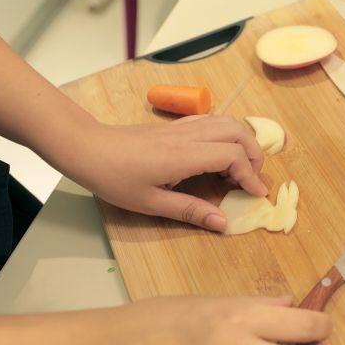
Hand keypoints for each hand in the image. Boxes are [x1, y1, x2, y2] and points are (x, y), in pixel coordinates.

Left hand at [68, 116, 266, 231]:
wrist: (87, 148)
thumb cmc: (114, 178)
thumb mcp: (151, 203)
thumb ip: (190, 211)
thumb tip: (223, 223)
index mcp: (184, 156)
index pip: (233, 155)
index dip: (251, 175)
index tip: (256, 194)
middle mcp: (188, 136)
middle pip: (238, 131)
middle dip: (254, 154)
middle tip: (252, 179)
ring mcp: (181, 127)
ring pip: (226, 121)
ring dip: (242, 141)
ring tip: (239, 168)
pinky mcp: (174, 126)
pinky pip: (211, 121)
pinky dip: (226, 135)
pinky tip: (218, 155)